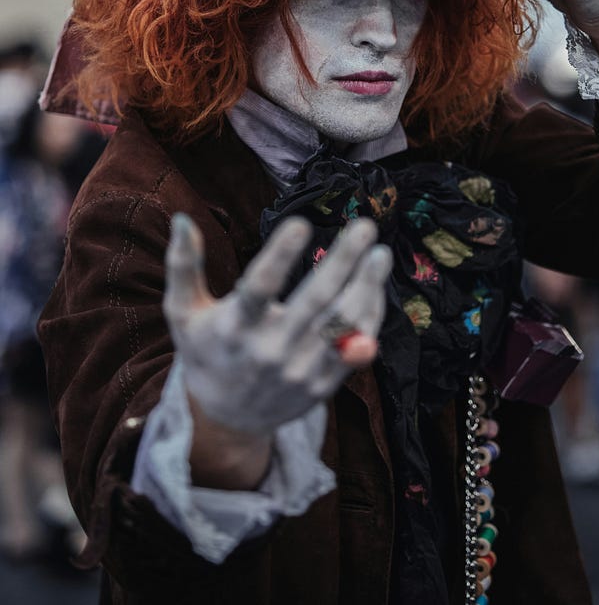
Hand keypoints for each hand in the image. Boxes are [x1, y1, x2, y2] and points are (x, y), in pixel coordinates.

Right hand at [163, 213, 388, 436]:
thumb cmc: (207, 349)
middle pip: (314, 302)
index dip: (280, 255)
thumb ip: (183, 266)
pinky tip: (376, 283)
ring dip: (367, 286)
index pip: (259, 288)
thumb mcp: (184, 312)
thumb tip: (181, 218)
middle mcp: (270, 351)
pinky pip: (355, 346)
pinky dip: (370, 314)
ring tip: (381, 253)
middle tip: (364, 226)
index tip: (301, 222)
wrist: (227, 416)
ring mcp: (300, 370)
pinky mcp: (323, 384)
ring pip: (343, 324)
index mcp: (234, 328)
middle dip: (343, 261)